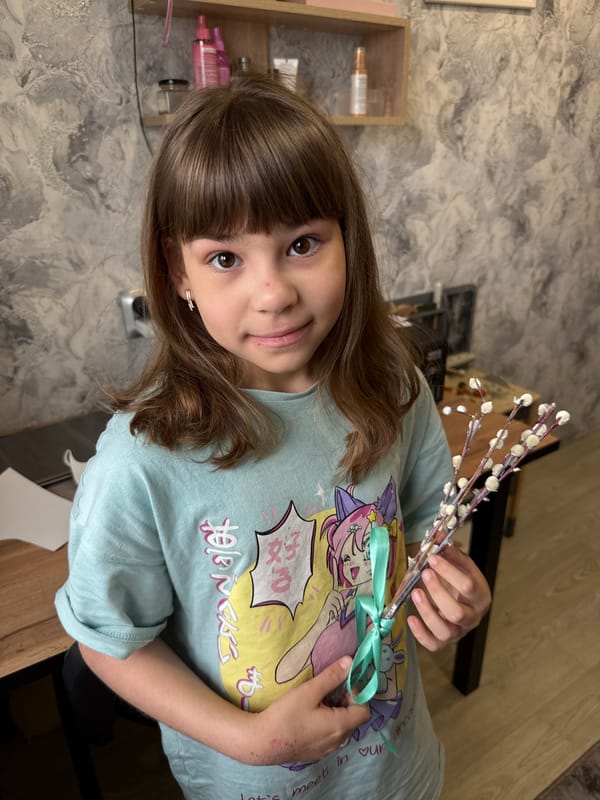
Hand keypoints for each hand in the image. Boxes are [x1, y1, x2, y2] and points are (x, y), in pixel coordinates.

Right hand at [250, 656, 369, 764]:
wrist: (261, 743)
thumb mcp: (309, 691)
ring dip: (336, 712)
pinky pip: (330, 736)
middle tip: (328, 689)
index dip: (357, 695)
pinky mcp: (315, 753)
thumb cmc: (286, 715)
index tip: (341, 685)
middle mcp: (338, 741)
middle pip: (354, 719)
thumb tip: (350, 662)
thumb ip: (331, 676)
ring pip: (342, 727)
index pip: (364, 710)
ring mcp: (326, 750)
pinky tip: (309, 716)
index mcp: (340, 726)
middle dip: (346, 701)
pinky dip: (327, 723)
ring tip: (318, 700)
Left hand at [407, 545, 490, 651]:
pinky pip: (433, 645)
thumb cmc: (461, 581)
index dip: (449, 572)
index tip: (432, 558)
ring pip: (445, 631)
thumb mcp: (461, 565)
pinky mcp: (444, 642)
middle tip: (424, 573)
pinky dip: (420, 634)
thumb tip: (437, 535)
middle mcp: (472, 617)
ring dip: (427, 612)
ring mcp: (459, 632)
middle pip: (457, 612)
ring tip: (415, 592)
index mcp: (480, 596)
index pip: (468, 586)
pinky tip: (411, 618)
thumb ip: (450, 552)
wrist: (465, 601)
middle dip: (438, 592)